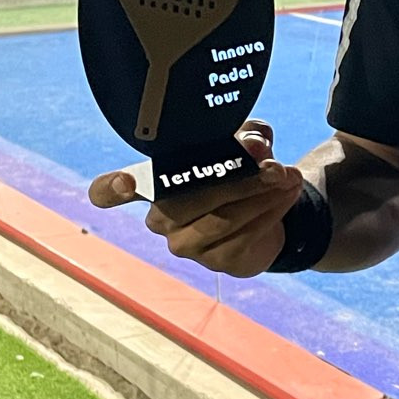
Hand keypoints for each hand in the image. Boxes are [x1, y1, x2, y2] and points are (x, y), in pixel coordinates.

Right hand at [86, 119, 309, 277]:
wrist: (268, 213)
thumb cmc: (240, 170)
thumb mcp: (245, 143)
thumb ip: (248, 137)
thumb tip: (254, 146)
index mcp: (153, 182)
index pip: (110, 191)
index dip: (112, 189)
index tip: (126, 183)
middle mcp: (160, 217)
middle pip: (186, 201)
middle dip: (235, 181)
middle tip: (272, 167)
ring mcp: (185, 244)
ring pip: (221, 219)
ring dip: (261, 196)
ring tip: (289, 177)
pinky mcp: (217, 262)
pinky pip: (244, 236)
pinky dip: (271, 212)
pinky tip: (286, 196)